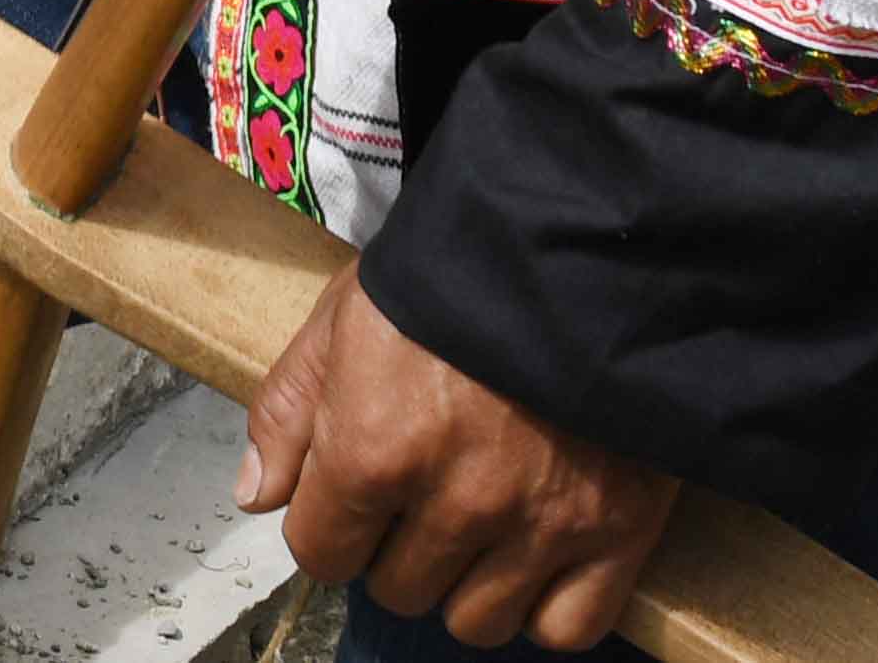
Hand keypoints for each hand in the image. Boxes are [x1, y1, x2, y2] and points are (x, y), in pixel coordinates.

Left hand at [239, 268, 675, 651]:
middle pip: (399, 591)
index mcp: (375, 450)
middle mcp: (458, 503)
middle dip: (394, 550)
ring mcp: (543, 525)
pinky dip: (544, 609)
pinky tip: (529, 561)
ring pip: (476, 623)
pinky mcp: (619, 532)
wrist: (578, 253)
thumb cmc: (448, 278)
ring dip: (463, 586)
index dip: (326, 528)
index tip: (347, 500)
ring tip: (472, 529)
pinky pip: (567, 629)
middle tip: (417, 498)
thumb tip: (258, 496)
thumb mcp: (341, 320)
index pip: (320, 554)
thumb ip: (289, 411)